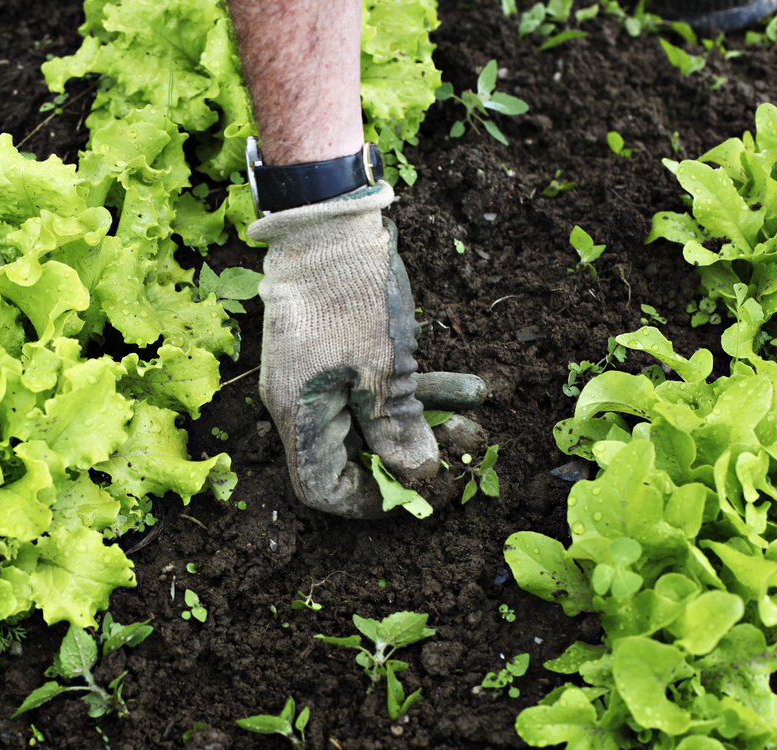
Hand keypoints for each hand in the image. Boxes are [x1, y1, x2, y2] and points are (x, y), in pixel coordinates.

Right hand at [250, 183, 485, 517]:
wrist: (327, 222)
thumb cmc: (351, 297)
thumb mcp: (386, 372)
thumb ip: (399, 430)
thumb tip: (418, 475)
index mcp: (300, 417)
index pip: (322, 488)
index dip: (370, 500)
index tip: (417, 494)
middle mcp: (299, 403)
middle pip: (353, 453)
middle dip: (414, 453)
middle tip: (463, 452)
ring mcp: (313, 375)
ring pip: (371, 415)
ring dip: (425, 416)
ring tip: (477, 411)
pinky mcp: (330, 350)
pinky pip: (370, 384)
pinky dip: (413, 386)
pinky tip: (466, 382)